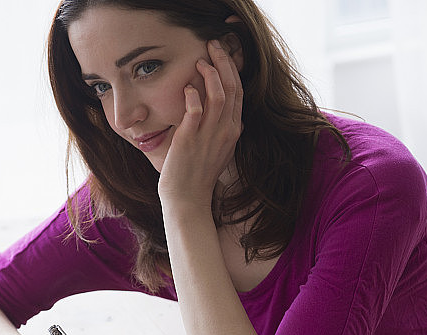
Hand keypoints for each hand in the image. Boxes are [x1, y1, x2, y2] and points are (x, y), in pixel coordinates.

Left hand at [158, 39, 243, 208]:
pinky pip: (196, 111)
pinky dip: (193, 95)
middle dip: (224, 62)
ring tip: (201, 60)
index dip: (232, 69)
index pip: (239, 92)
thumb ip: (224, 131)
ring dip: (211, 74)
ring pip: (219, 95)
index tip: (221, 53)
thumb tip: (229, 117)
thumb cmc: (198, 174)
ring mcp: (209, 135)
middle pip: (233, 88)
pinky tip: (188, 86)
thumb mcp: (219, 150)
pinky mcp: (190, 140)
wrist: (188, 198)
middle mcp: (226, 131)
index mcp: (233, 130)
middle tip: (212, 45)